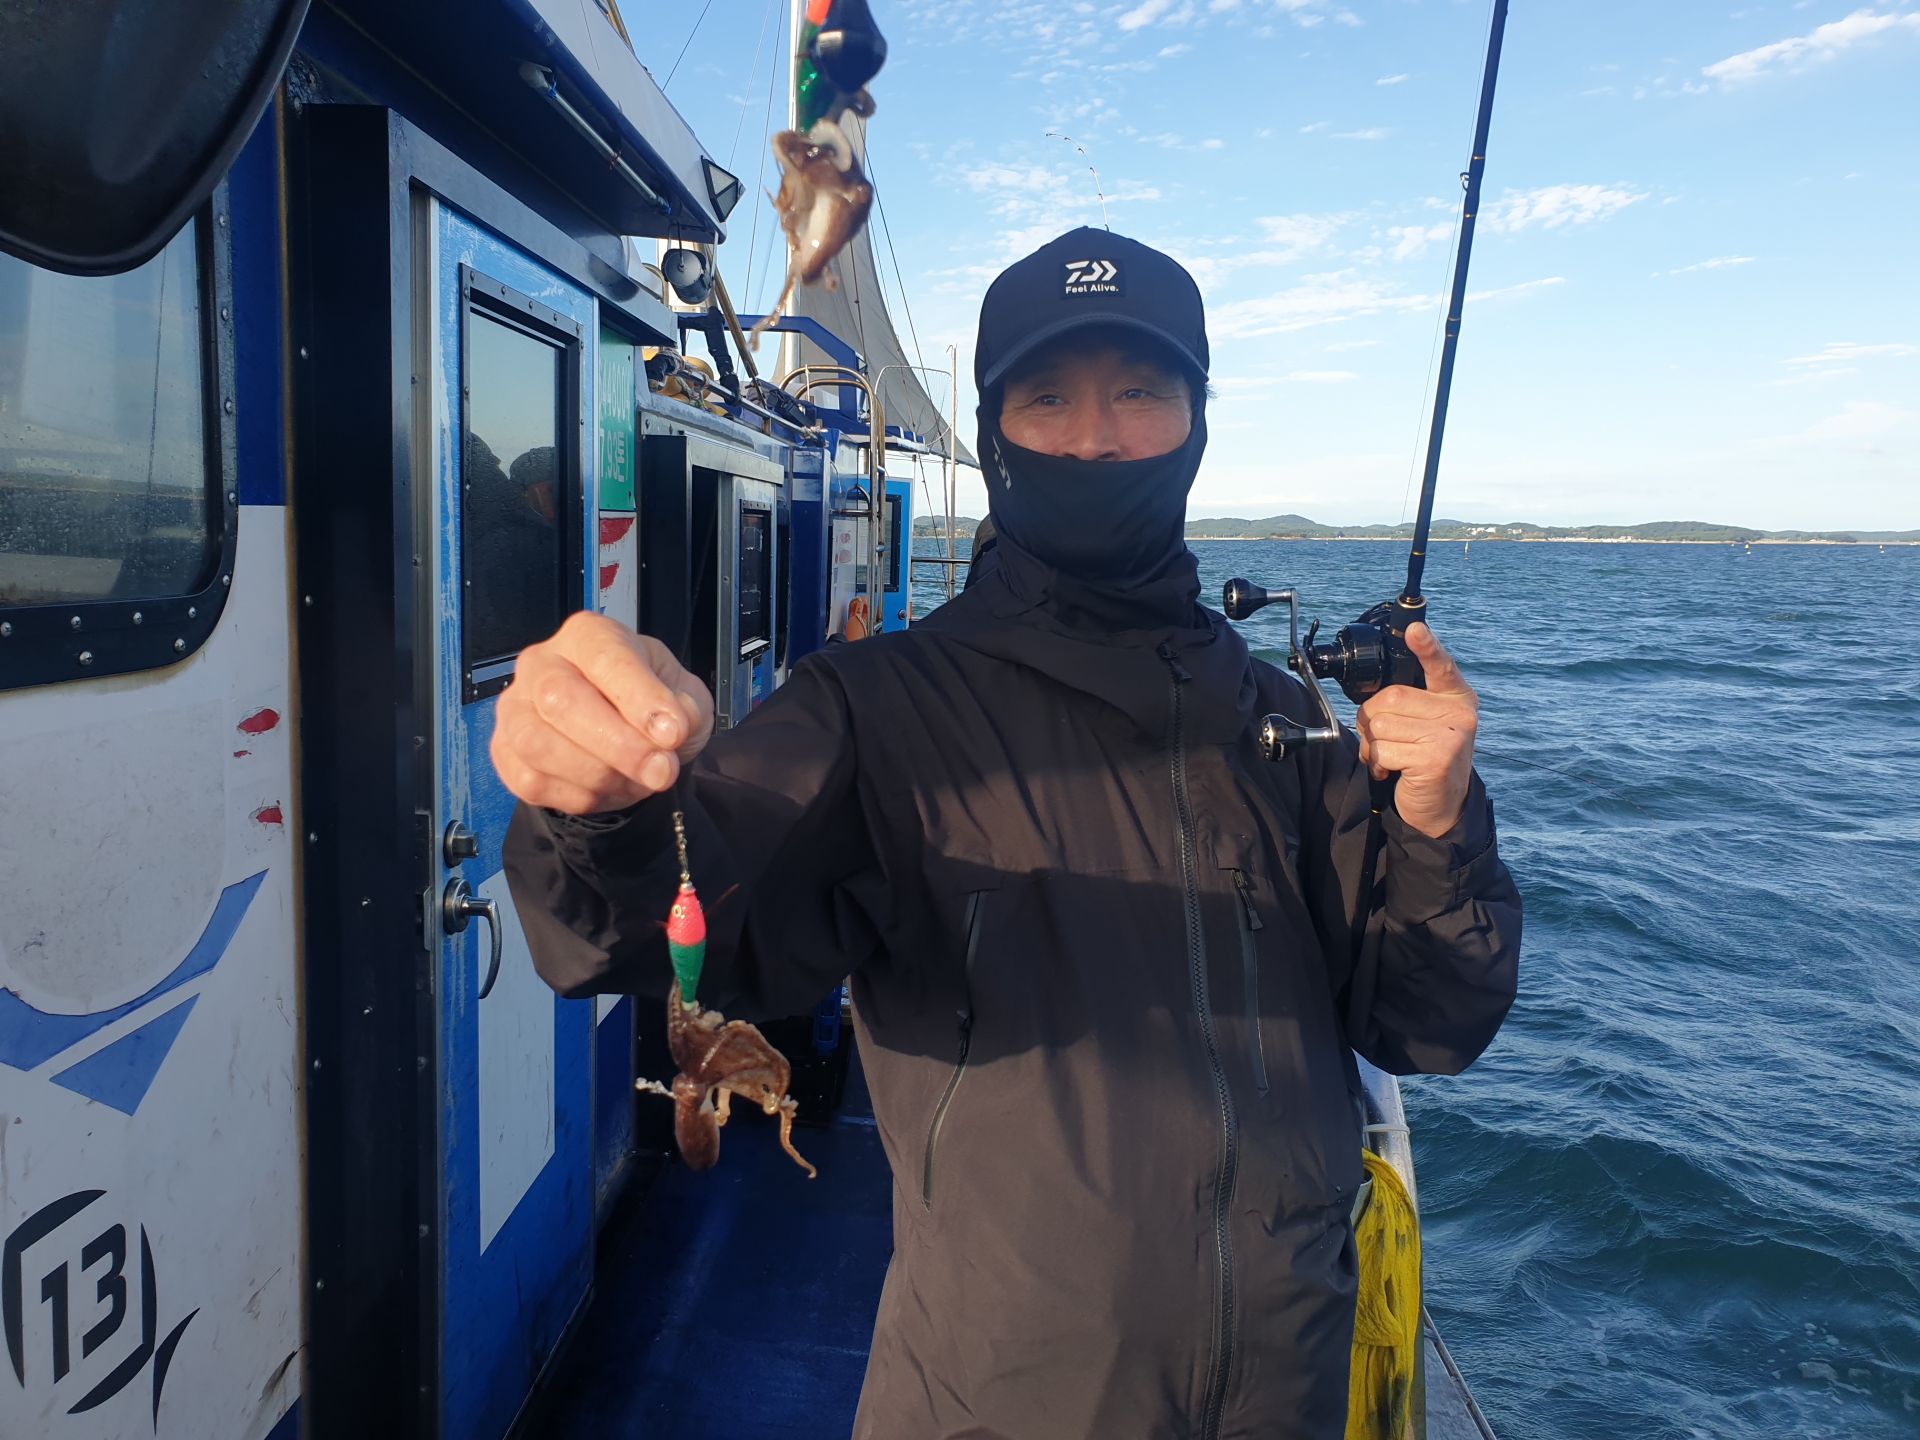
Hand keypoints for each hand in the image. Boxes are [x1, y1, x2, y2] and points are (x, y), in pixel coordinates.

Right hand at [490, 612, 714, 814]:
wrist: (626, 737)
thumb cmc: (648, 705)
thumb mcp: (685, 696)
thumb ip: (684, 707)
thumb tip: (670, 727)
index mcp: (588, 635)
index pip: (605, 659)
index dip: (640, 699)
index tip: (673, 733)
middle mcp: (541, 663)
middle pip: (559, 700)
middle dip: (618, 746)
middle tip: (662, 770)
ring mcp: (515, 707)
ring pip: (538, 745)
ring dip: (598, 775)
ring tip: (637, 780)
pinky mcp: (504, 751)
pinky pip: (530, 782)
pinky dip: (578, 796)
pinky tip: (607, 788)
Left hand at [1354, 623, 1477, 839]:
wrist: (1441, 803)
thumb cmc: (1425, 755)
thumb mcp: (1426, 721)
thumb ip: (1409, 700)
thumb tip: (1373, 694)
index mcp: (1456, 694)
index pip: (1440, 665)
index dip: (1427, 646)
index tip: (1415, 629)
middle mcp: (1458, 711)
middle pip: (1390, 698)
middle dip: (1370, 719)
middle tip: (1382, 737)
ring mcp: (1450, 735)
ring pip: (1380, 725)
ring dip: (1372, 745)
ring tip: (1391, 756)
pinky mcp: (1436, 759)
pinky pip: (1383, 751)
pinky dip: (1378, 763)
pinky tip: (1394, 770)